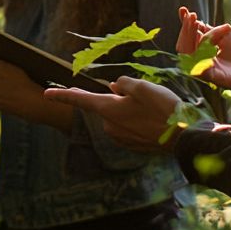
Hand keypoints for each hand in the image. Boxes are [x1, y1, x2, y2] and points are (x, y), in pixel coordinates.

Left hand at [44, 76, 183, 152]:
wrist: (184, 139)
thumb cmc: (163, 110)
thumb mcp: (143, 87)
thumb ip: (123, 84)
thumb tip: (114, 87)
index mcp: (108, 110)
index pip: (80, 100)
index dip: (63, 95)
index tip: (46, 94)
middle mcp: (110, 126)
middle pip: (105, 106)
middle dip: (114, 98)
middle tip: (126, 95)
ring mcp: (120, 138)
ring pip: (119, 116)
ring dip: (128, 109)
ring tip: (152, 107)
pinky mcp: (132, 145)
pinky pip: (129, 127)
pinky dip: (136, 120)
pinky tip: (153, 118)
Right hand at [177, 7, 230, 92]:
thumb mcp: (224, 34)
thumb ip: (208, 29)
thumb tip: (192, 18)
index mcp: (200, 50)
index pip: (187, 37)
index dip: (184, 24)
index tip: (183, 9)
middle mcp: (198, 59)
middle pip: (183, 44)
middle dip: (187, 29)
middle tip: (192, 16)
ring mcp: (202, 68)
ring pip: (187, 52)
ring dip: (190, 36)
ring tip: (196, 23)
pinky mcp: (208, 76)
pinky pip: (198, 62)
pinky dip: (200, 49)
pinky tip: (204, 37)